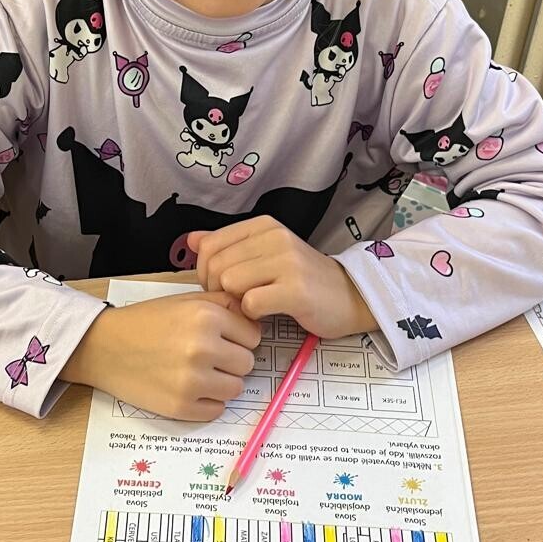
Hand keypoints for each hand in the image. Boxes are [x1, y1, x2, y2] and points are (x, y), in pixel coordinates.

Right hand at [62, 291, 261, 421]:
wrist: (104, 347)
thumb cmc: (147, 322)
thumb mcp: (186, 300)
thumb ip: (224, 304)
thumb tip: (258, 321)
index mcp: (206, 316)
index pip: (254, 336)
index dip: (240, 337)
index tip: (223, 338)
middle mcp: (202, 348)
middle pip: (248, 363)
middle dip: (232, 360)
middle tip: (209, 356)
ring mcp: (192, 380)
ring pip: (236, 388)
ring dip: (222, 382)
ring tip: (199, 372)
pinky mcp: (181, 407)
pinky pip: (217, 410)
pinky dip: (208, 402)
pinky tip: (189, 388)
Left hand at [189, 217, 376, 337]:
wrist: (350, 295)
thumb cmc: (303, 279)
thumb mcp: (266, 253)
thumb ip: (229, 246)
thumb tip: (192, 240)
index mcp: (263, 226)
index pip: (209, 245)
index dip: (204, 271)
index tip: (217, 287)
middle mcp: (274, 237)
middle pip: (216, 266)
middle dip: (216, 290)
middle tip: (233, 303)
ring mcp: (287, 262)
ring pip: (230, 283)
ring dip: (234, 302)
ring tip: (251, 307)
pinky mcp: (295, 290)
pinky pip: (250, 303)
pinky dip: (252, 315)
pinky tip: (265, 314)